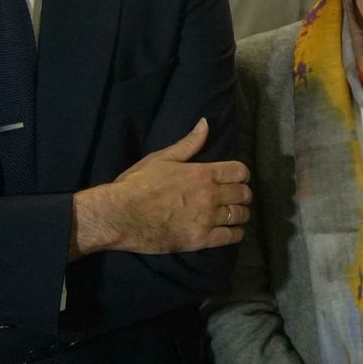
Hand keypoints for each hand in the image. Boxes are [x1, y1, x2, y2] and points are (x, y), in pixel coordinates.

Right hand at [70, 118, 250, 257]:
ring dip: (241, 214)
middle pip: (243, 194)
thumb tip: (205, 124)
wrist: (119, 215)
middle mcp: (210, 195)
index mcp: (203, 173)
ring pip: (239, 215)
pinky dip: (236, 233)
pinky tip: (234, 231)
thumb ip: (189, 143)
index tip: (239, 179)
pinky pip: (230, 237)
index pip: (239, 171)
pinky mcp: (200, 240)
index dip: (242, 175)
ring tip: (237, 215)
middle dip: (243, 194)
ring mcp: (206, 218)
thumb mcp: (163, 157)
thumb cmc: (138, 184)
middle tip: (238, 198)